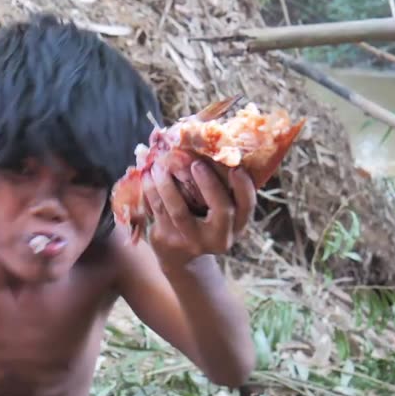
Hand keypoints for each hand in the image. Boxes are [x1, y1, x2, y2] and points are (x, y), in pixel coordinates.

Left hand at [142, 157, 255, 271]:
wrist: (179, 256)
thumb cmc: (203, 218)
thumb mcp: (217, 209)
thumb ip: (220, 184)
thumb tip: (210, 140)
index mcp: (236, 225)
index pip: (247, 206)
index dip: (244, 187)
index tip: (236, 167)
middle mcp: (219, 237)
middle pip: (222, 211)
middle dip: (210, 185)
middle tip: (197, 163)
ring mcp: (192, 241)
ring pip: (179, 211)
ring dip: (169, 183)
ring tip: (161, 164)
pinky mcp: (167, 240)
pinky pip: (158, 211)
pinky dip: (151, 190)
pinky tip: (147, 174)